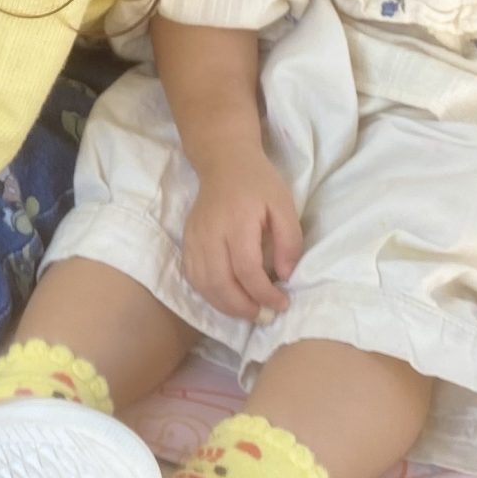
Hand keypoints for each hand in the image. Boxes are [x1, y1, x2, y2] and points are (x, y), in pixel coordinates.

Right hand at [181, 144, 302, 323]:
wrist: (223, 161)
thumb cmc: (258, 183)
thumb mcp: (284, 205)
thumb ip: (289, 241)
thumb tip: (284, 276)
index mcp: (237, 222)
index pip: (247, 270)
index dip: (264, 294)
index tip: (281, 303)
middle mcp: (210, 233)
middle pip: (220, 283)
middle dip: (243, 308)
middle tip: (264, 315)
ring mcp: (194, 238)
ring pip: (203, 285)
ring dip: (225, 306)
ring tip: (248, 311)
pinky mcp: (186, 241)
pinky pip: (192, 277)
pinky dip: (209, 294)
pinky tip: (227, 297)